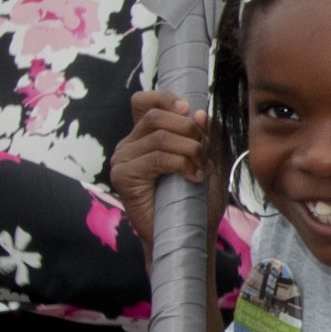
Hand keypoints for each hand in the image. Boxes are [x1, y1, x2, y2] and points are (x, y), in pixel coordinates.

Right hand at [109, 89, 215, 260]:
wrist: (189, 233)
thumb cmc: (197, 198)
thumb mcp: (208, 159)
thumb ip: (203, 134)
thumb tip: (199, 112)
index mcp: (144, 136)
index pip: (144, 102)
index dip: (165, 98)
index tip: (189, 110)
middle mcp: (129, 145)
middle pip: (156, 116)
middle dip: (189, 130)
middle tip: (203, 153)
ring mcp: (123, 160)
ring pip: (161, 137)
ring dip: (190, 151)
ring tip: (199, 169)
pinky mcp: (123, 176)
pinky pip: (158, 158)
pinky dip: (182, 165)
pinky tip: (192, 178)